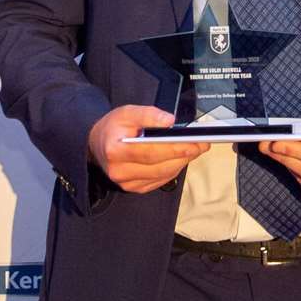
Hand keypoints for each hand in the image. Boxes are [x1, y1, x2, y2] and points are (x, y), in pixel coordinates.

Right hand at [87, 105, 209, 193]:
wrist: (98, 144)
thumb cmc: (114, 127)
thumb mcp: (127, 112)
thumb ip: (148, 114)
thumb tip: (169, 121)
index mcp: (115, 150)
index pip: (151, 151)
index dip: (176, 147)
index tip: (196, 142)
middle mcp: (119, 170)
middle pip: (160, 165)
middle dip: (185, 154)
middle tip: (202, 144)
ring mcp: (126, 183)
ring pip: (163, 175)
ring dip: (182, 162)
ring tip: (195, 149)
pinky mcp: (134, 188)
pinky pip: (161, 181)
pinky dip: (173, 169)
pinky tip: (180, 158)